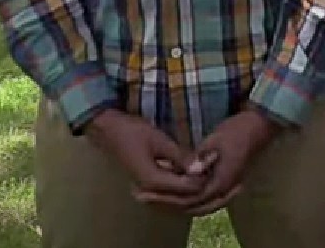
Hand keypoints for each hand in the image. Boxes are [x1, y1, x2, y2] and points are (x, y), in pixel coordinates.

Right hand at [83, 109, 207, 202]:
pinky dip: (180, 177)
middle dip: (198, 179)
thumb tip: (201, 168)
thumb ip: (181, 156)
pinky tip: (190, 164)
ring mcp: (146, 188)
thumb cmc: (134, 132)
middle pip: (182, 194)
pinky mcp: (147, 182)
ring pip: (175, 191)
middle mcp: (148, 190)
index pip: (186, 188)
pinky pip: (168, 186)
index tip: (214, 159)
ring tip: (204, 160)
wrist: (109, 131)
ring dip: (190, 178)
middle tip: (211, 159)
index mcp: (152, 181)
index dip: (203, 176)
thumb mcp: (160, 141)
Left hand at [137, 107, 279, 215]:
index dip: (165, 198)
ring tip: (155, 198)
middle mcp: (223, 190)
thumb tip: (189, 172)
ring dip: (176, 204)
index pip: (188, 198)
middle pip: (191, 207)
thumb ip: (201, 158)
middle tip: (144, 198)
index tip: (145, 192)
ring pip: (197, 205)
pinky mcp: (225, 182)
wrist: (260, 126)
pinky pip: (203, 198)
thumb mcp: (217, 140)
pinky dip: (187, 199)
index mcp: (221, 182)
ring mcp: (226, 187)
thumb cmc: (239, 130)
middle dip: (166, 205)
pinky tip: (175, 193)